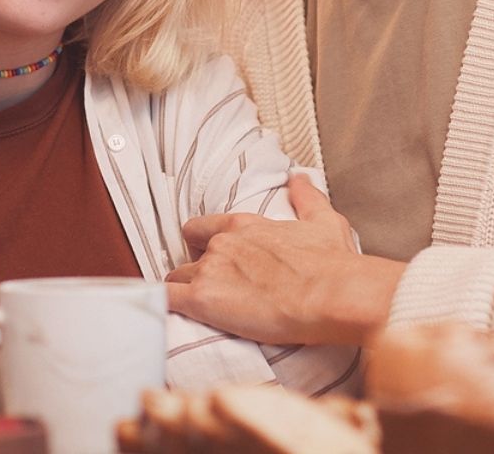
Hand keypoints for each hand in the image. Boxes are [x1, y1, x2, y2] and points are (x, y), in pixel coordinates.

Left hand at [165, 174, 401, 344]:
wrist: (334, 295)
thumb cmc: (333, 263)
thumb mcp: (323, 221)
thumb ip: (306, 198)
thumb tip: (300, 178)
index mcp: (244, 225)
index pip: (199, 229)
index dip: (199, 245)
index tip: (206, 259)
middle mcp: (221, 244)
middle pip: (186, 258)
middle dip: (195, 274)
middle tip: (214, 292)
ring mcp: (209, 270)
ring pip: (176, 280)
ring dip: (185, 294)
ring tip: (200, 311)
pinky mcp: (204, 300)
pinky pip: (164, 300)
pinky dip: (160, 306)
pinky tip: (163, 316)